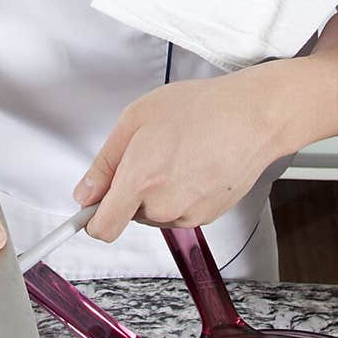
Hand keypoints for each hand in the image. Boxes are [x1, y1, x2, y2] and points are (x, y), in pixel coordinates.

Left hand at [72, 63, 290, 240]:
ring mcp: (189, 214)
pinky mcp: (208, 216)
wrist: (252, 116)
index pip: (103, 228)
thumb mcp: (135, 119)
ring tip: (176, 155)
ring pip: (154, 214)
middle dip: (130, 190)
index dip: (91, 219)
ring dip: (156, 192)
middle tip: (148, 153)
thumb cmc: (200, 108)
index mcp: (140, 180)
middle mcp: (164, 205)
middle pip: (128, 215)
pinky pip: (179, 212)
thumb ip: (104, 163)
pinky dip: (179, 194)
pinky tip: (193, 165)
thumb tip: (84, 193)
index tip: (88, 208)